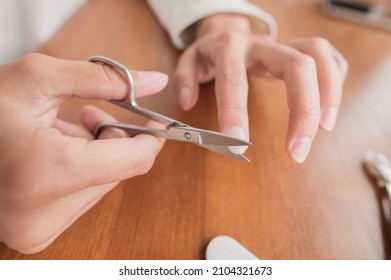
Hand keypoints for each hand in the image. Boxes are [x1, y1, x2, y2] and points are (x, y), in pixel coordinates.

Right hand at [0, 54, 167, 252]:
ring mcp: (39, 230)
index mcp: (48, 174)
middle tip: (91, 114)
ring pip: (102, 185)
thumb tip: (154, 83)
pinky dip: (80, 172)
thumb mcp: (38, 80)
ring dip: (95, 155)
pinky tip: (55, 153)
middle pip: (119, 172)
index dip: (152, 138)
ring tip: (62, 132)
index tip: (156, 121)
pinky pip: (82, 197)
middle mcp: (44, 214)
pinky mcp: (36, 233)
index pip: (134, 160)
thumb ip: (103, 80)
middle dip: (113, 140)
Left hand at [174, 14, 347, 161]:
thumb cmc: (210, 53)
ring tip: (324, 128)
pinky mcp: (300, 49)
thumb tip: (188, 101)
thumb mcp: (190, 61)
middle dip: (302, 109)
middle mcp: (261, 44)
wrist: (228, 31)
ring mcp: (284, 45)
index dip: (236, 110)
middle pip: (296, 65)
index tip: (239, 144)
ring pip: (318, 56)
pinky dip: (335, 82)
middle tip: (298, 150)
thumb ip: (185, 78)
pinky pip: (329, 57)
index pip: (234, 78)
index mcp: (229, 48)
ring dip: (328, 93)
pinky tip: (328, 108)